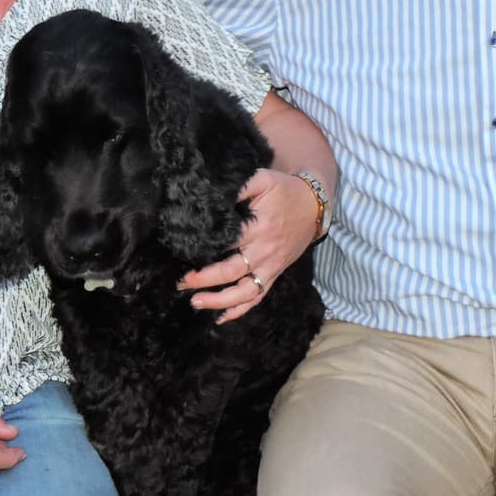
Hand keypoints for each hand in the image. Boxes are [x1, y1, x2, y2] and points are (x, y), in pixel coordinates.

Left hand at [178, 167, 319, 323]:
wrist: (314, 205)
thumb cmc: (285, 190)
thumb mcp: (264, 179)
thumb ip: (240, 185)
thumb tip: (213, 193)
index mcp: (259, 228)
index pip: (227, 242)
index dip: (204, 248)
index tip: (183, 251)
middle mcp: (264, 251)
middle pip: (230, 271)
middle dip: (203, 279)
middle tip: (181, 282)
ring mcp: (270, 266)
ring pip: (244, 292)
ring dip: (219, 301)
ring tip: (195, 302)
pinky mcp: (274, 274)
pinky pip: (258, 297)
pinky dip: (240, 310)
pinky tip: (221, 317)